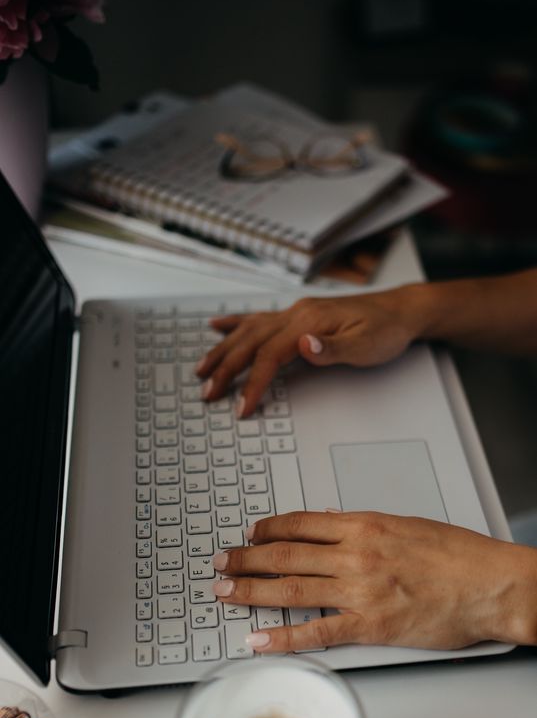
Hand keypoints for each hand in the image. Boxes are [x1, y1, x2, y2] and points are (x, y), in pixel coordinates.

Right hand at [197, 287, 425, 416]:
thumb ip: (333, 349)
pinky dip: (235, 323)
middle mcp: (297, 313)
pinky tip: (218, 326)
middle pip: (250, 341)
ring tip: (201, 368)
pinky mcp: (299, 315)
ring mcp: (296, 312)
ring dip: (223, 349)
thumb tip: (303, 346)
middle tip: (207, 393)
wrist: (402, 311)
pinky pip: (259, 318)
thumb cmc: (386, 331)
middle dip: (226, 369)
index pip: (270, 355)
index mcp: (309, 321)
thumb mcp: (366, 345)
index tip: (242, 406)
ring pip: (248, 330)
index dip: (253, 382)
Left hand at [212, 511, 534, 651]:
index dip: (267, 530)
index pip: (300, 524)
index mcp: (364, 526)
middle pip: (283, 555)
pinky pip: (315, 633)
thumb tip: (332, 527)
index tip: (249, 534)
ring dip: (249, 591)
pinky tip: (258, 640)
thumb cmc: (459, 557)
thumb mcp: (406, 526)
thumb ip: (366, 529)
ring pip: (289, 590)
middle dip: (244, 560)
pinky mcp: (369, 626)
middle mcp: (355, 555)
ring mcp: (359, 591)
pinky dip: (281, 638)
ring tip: (224, 593)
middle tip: (220, 563)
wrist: (490, 584)